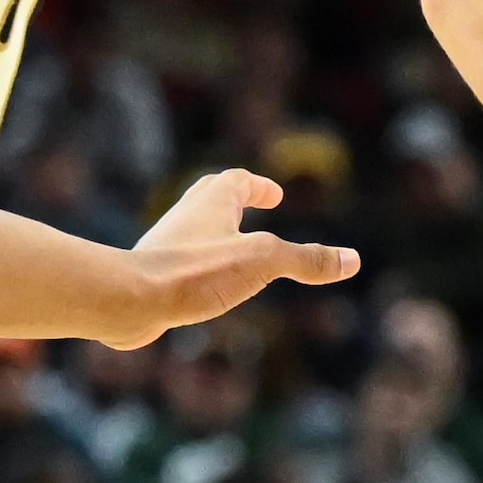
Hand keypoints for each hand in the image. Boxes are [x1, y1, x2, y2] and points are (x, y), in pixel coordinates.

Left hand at [100, 170, 359, 349]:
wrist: (130, 301)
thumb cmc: (196, 272)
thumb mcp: (264, 262)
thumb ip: (307, 260)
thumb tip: (352, 260)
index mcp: (211, 204)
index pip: (236, 181)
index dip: (258, 186)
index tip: (275, 195)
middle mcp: (186, 218)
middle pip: (210, 198)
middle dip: (233, 201)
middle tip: (252, 207)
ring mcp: (166, 247)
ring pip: (193, 231)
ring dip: (215, 234)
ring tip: (234, 251)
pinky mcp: (153, 277)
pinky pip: (180, 263)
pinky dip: (201, 265)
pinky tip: (207, 287)